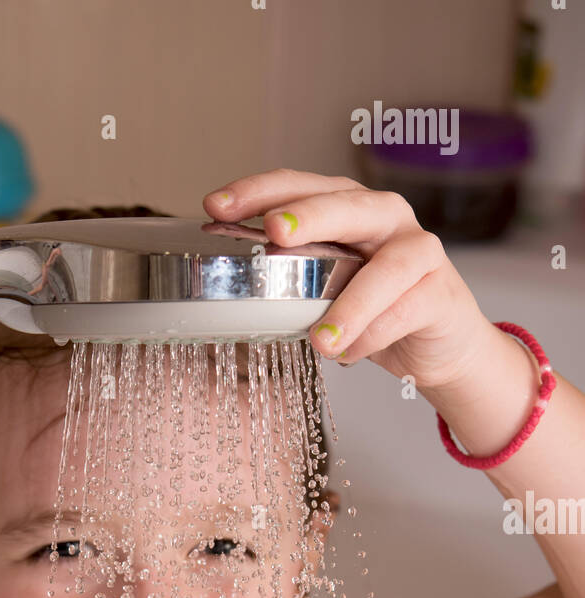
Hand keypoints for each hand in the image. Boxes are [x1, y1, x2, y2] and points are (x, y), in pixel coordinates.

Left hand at [202, 169, 495, 393]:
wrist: (437, 345)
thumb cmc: (371, 310)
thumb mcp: (322, 289)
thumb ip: (288, 278)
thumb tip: (225, 290)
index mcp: (346, 207)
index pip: (298, 186)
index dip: (257, 191)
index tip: (214, 206)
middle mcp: (384, 217)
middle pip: (346, 205)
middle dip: (309, 215)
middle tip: (274, 231)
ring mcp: (418, 251)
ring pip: (387, 267)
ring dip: (351, 303)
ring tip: (320, 341)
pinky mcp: (439, 292)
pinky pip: (404, 312)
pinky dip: (373, 336)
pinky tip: (348, 355)